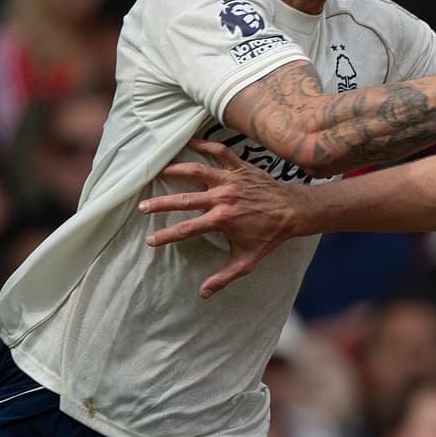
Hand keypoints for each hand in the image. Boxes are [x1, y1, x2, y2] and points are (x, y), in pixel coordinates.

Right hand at [140, 140, 305, 297]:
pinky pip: (219, 151)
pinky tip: (189, 142)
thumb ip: (223, 277)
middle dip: (160, 203)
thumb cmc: (269, 236)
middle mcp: (223, 197)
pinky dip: (204, 144)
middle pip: (184, 199)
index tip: (149, 240)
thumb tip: (203, 294)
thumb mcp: (247, 260)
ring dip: (175, 170)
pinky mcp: (239, 167)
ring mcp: (230, 180)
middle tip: (142, 207)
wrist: (293, 212)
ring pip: (196, 170)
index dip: (165, 236)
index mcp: (222, 219)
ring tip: (158, 171)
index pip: (186, 229)